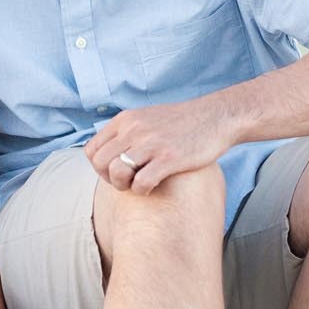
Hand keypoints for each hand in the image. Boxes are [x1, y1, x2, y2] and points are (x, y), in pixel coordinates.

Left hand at [84, 98, 232, 194]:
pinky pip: (141, 183)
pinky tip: (152, 187)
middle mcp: (134, 130)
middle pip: (101, 163)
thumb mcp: (146, 118)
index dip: (98, 167)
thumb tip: (107, 153)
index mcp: (125, 120)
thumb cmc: (182, 123)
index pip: (92, 150)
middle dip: (108, 178)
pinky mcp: (169, 158)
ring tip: (137, 185)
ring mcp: (152, 143)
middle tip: (125, 182)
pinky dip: (142, 190)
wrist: (216, 117)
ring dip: (124, 186)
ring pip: (117, 172)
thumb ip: (125, 132)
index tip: (114, 171)